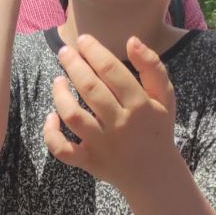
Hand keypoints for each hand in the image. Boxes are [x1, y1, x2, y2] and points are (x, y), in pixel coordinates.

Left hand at [44, 36, 176, 191]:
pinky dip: (51, 135)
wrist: (154, 173)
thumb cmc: (157, 128)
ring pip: (73, 116)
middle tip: (64, 52)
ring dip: (60, 95)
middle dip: (73, 66)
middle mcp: (119, 124)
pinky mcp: (88, 162)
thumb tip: (131, 40)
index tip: (83, 40)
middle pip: (90, 90)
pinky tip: (51, 117)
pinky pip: (63, 150)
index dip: (94, 52)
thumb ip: (152, 66)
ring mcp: (102, 144)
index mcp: (139, 105)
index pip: (112, 71)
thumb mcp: (165, 96)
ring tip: (57, 81)